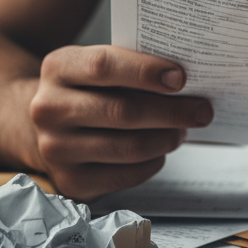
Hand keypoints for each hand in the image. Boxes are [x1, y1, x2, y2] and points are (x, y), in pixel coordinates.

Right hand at [28, 45, 212, 200]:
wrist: (44, 126)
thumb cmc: (89, 89)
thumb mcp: (97, 65)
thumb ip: (132, 67)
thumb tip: (184, 81)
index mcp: (58, 68)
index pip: (103, 66)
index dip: (146, 72)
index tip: (181, 78)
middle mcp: (49, 109)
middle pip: (123, 111)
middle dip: (172, 112)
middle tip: (202, 110)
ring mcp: (55, 149)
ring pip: (128, 147)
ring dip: (166, 139)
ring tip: (183, 130)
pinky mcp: (70, 182)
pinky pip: (125, 175)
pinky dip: (153, 162)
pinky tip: (161, 150)